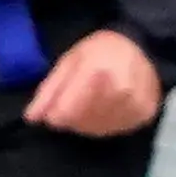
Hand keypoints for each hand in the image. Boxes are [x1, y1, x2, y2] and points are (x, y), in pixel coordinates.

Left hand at [24, 29, 160, 136]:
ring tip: (90, 103)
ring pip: (96, 130)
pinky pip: (114, 130)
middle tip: (75, 100)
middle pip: (79, 123)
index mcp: (97, 71)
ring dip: (86, 122)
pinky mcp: (144, 114)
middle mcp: (119, 90)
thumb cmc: (102, 50)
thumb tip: (31, 118)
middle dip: (71, 116)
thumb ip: (50, 89)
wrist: (143, 46)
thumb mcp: (70, 60)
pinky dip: (104, 124)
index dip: (55, 112)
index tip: (56, 106)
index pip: (65, 113)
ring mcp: (134, 104)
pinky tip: (105, 109)